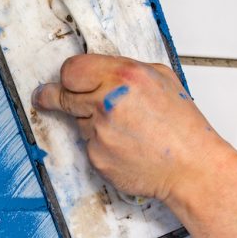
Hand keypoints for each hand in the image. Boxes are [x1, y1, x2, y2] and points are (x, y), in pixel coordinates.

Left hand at [31, 54, 236, 202]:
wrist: (191, 168)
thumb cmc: (182, 127)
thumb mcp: (161, 79)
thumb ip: (125, 70)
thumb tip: (97, 70)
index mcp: (125, 76)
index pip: (72, 69)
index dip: (68, 76)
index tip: (65, 81)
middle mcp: (108, 102)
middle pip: (60, 95)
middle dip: (51, 96)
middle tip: (45, 97)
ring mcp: (99, 132)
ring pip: (77, 120)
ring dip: (90, 121)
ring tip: (122, 128)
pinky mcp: (96, 157)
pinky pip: (87, 145)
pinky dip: (100, 144)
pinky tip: (124, 146)